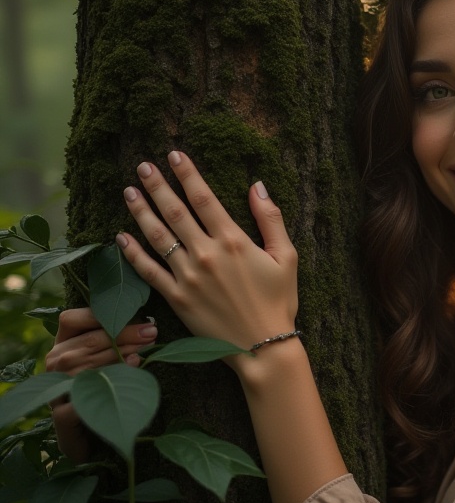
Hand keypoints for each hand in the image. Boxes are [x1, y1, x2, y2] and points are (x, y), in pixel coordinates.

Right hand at [44, 308, 158, 461]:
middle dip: (124, 334)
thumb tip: (147, 322)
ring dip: (120, 354)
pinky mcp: (62, 416)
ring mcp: (55, 390)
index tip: (138, 314)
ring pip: (87, 365)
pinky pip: (86, 394)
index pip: (71, 319)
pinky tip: (133, 369)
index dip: (101, 314)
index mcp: (62, 346)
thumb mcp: (109, 361)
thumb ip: (116, 340)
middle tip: (152, 331)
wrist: (92, 439)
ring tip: (147, 348)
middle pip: (87, 341)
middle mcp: (54, 365)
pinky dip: (110, 381)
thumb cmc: (105, 392)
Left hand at [117, 151, 298, 369]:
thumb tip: (257, 185)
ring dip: (141, 211)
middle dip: (157, 185)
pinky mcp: (176, 298)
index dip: (188, 174)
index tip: (175, 155)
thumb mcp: (286, 257)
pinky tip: (121, 236)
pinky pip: (148, 271)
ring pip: (157, 236)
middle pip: (175, 211)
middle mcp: (206, 254)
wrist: (264, 347)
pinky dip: (132, 252)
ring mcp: (188, 276)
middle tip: (143, 166)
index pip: (204, 198)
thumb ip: (271, 219)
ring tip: (129, 191)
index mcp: (233, 240)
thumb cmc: (279, 302)